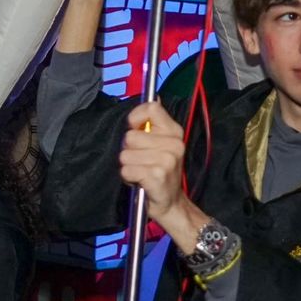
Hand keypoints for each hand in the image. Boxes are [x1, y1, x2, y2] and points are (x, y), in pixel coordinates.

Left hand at [119, 101, 205, 240]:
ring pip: (125, 155)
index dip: (135, 118)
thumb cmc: (159, 172)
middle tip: (140, 161)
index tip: (135, 129)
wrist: (171, 203)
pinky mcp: (157, 176)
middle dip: (128, 150)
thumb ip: (152, 124)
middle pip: (130, 136)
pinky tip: (140, 181)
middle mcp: (174, 144)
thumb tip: (153, 97)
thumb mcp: (161, 144)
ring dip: (128, 166)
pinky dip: (128, 177)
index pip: (151, 109)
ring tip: (140, 172)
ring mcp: (167, 160)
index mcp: (175, 132)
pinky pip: (127, 170)